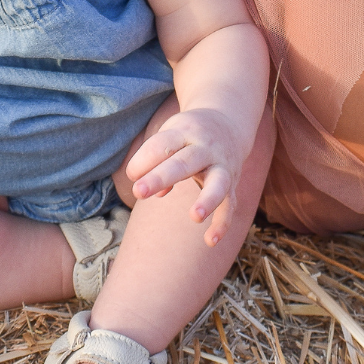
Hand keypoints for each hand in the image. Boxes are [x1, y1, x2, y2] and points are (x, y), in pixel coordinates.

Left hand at [124, 107, 250, 246]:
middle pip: (184, 163)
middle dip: (161, 177)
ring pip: (218, 183)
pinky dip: (222, 223)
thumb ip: (157, 160)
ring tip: (195, 216)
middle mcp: (206, 148)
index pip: (162, 144)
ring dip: (207, 200)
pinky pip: (230, 205)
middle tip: (139, 192)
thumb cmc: (188, 135)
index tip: (131, 174)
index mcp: (185, 132)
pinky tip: (210, 241)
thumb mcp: (171, 137)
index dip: (144, 160)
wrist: (229, 123)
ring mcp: (222, 166)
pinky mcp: (232, 183)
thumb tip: (153, 193)